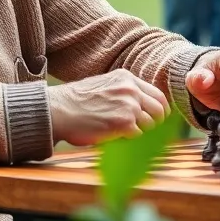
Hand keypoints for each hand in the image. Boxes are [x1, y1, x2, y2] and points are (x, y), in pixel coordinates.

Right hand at [49, 69, 170, 145]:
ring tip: (123, 135)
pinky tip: (116, 139)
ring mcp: (129, 106)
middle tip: (145, 133)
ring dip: (140, 134)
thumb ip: (124, 93)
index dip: (160, 111)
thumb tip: (142, 109)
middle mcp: (131, 90)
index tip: (156, 121)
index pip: (158, 95)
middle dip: (155, 124)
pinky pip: (139, 137)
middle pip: (160, 111)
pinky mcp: (124, 124)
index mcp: (127, 78)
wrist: (58, 110)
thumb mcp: (105, 86)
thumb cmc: (76, 102)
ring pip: (151, 125)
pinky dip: (130, 141)